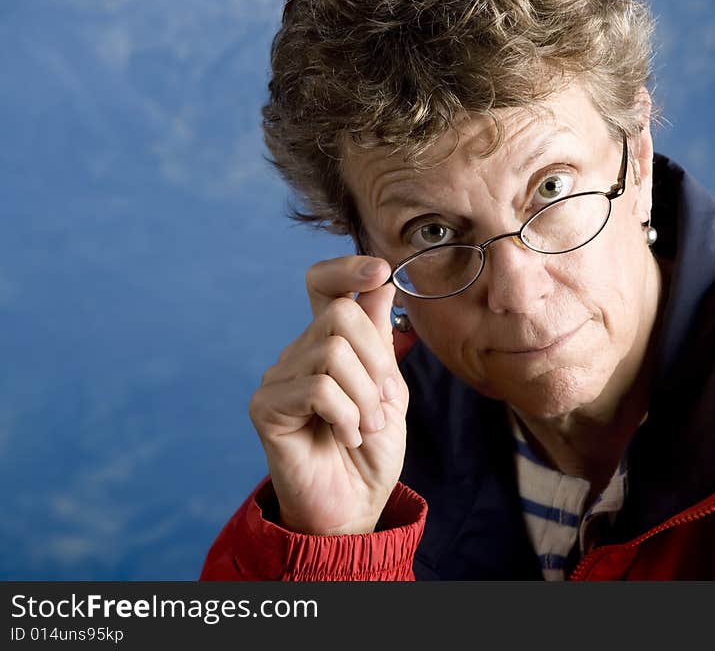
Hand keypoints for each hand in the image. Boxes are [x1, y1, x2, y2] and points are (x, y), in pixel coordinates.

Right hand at [249, 255, 408, 534]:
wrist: (354, 506)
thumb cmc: (370, 451)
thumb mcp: (388, 390)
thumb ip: (380, 340)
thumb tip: (380, 281)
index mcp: (329, 344)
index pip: (322, 284)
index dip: (347, 268)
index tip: (381, 271)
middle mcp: (298, 354)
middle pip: (341, 315)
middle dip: (377, 361)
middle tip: (383, 405)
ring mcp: (278, 379)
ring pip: (333, 352)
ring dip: (366, 397)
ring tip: (366, 427)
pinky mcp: (266, 408)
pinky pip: (318, 388)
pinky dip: (346, 415)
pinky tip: (346, 437)